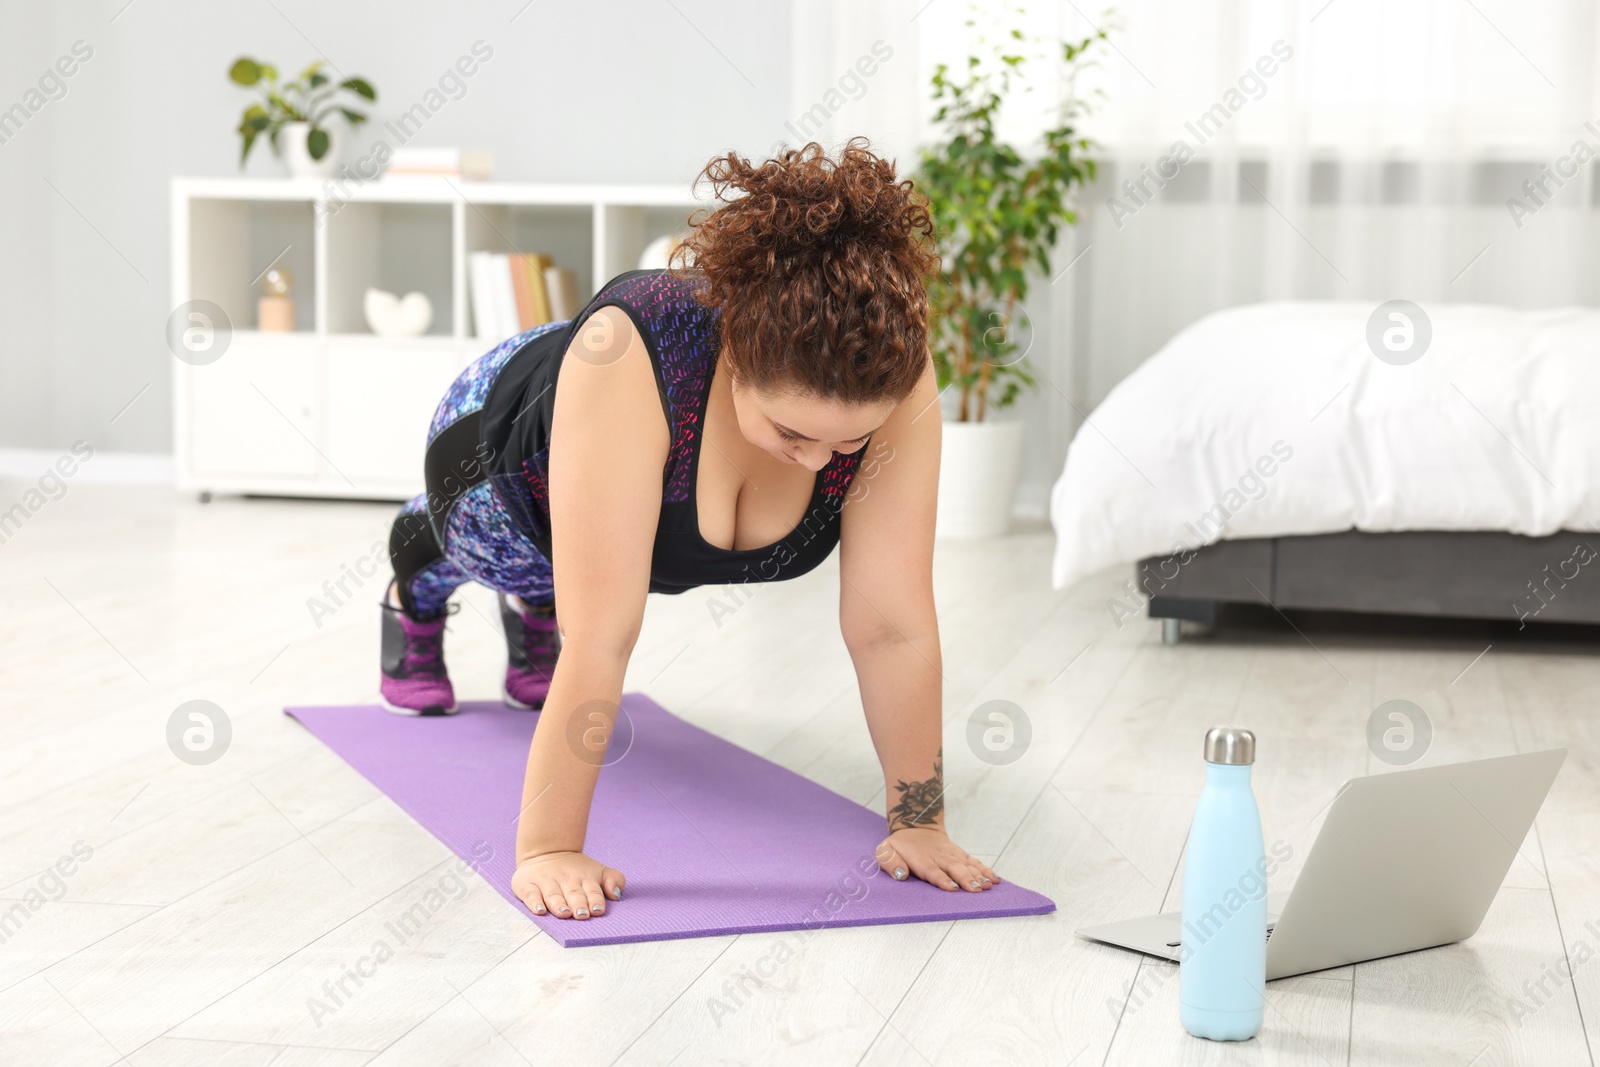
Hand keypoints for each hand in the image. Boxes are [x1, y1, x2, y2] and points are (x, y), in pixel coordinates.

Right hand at [512, 851, 624, 918]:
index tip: (597, 910)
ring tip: (563, 913)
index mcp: (585, 877)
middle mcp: (566, 879)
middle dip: (578, 904)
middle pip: (573, 894)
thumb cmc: (576, 869)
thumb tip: (617, 894)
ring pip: (553, 895)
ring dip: (558, 904)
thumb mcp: (599, 870)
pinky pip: (530, 894)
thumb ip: (614, 879)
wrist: (546, 851)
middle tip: (581, 914)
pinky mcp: (528, 884)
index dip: (595, 900)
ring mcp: (546, 881)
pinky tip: (539, 911)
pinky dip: (534, 903)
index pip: (592, 891)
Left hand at [875, 827, 999, 891]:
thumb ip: (889, 861)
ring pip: (967, 865)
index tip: (953, 888)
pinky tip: (995, 879)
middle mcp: (939, 856)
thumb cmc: (900, 844)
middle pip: (954, 868)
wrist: (916, 825)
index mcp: (921, 858)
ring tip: (988, 886)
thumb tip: (900, 874)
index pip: (932, 871)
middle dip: (966, 879)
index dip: (942, 879)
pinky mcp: (960, 854)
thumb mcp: (885, 850)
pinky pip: (974, 861)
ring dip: (978, 876)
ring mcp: (952, 854)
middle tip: (976, 890)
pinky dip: (985, 869)